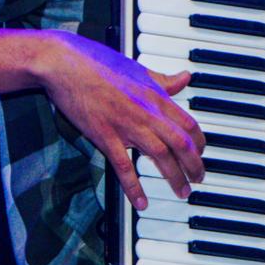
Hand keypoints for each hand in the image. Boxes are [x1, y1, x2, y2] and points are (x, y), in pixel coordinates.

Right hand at [32, 30, 205, 209]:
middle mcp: (146, 111)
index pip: (188, 124)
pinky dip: (134, 187)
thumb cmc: (97, 62)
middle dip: (194, 165)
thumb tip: (185, 78)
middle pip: (181, 143)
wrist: (64, 63)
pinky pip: (124, 166)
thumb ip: (163, 80)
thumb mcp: (137, 69)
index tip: (200, 154)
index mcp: (155, 95)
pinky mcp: (104, 135)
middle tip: (198, 179)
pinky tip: (141, 202)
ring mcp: (126, 125)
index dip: (199, 142)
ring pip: (160, 156)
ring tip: (182, 192)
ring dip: (174, 177)